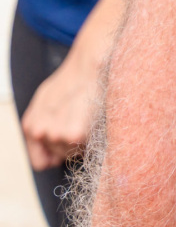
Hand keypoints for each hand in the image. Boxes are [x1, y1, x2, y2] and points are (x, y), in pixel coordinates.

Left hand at [21, 46, 102, 169]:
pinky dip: (94, 137)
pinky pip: (87, 147)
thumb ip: (45, 126)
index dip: (56, 156)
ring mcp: (56, 135)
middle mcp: (39, 133)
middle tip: (82, 121)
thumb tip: (52, 153)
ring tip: (88, 117)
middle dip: (72, 144)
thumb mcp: (47, 102)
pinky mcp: (75, 135)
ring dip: (83, 141)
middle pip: (60, 156)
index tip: (68, 145)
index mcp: (31, 127)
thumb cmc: (73, 79)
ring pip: (75, 153)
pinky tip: (94, 118)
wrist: (89, 64)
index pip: (41, 162)